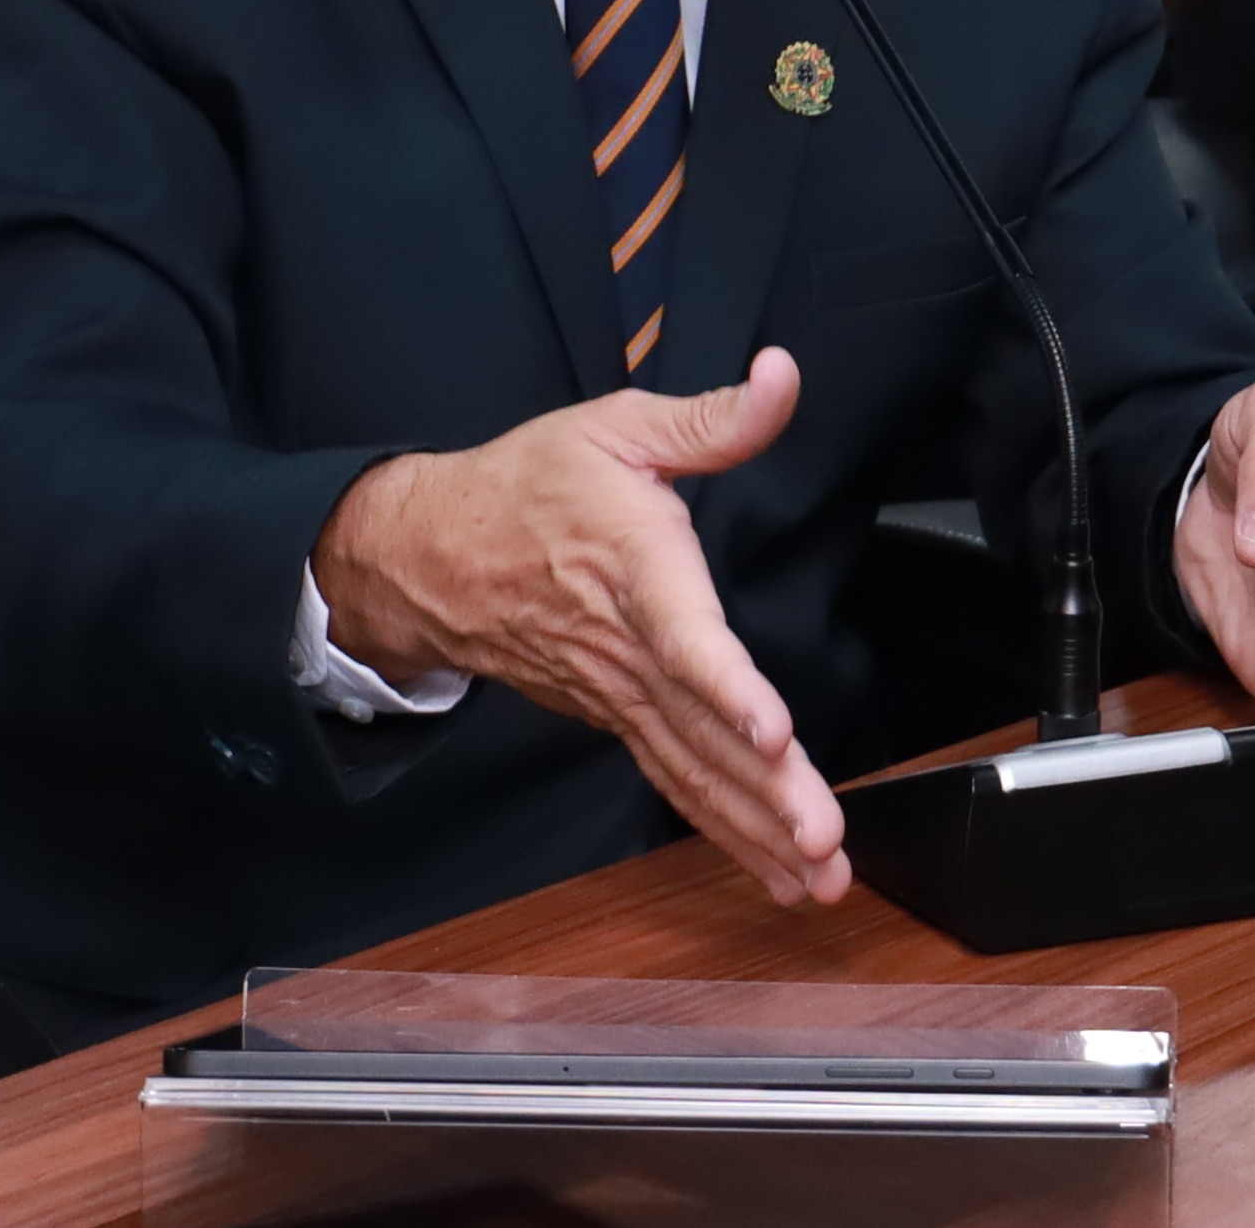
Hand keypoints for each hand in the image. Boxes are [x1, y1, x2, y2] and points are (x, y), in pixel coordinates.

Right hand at [312, 345, 849, 907]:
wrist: (430, 556)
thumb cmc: (527, 487)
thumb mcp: (615, 428)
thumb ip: (708, 417)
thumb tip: (782, 376)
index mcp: (634, 573)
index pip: (686, 641)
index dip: (730, 689)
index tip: (773, 731)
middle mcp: (627, 651)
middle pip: (700, 733)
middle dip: (765, 795)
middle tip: (824, 843)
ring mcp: (619, 697)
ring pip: (693, 773)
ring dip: (757, 830)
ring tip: (820, 878)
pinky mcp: (617, 719)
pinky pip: (677, 783)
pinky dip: (727, 832)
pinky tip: (778, 869)